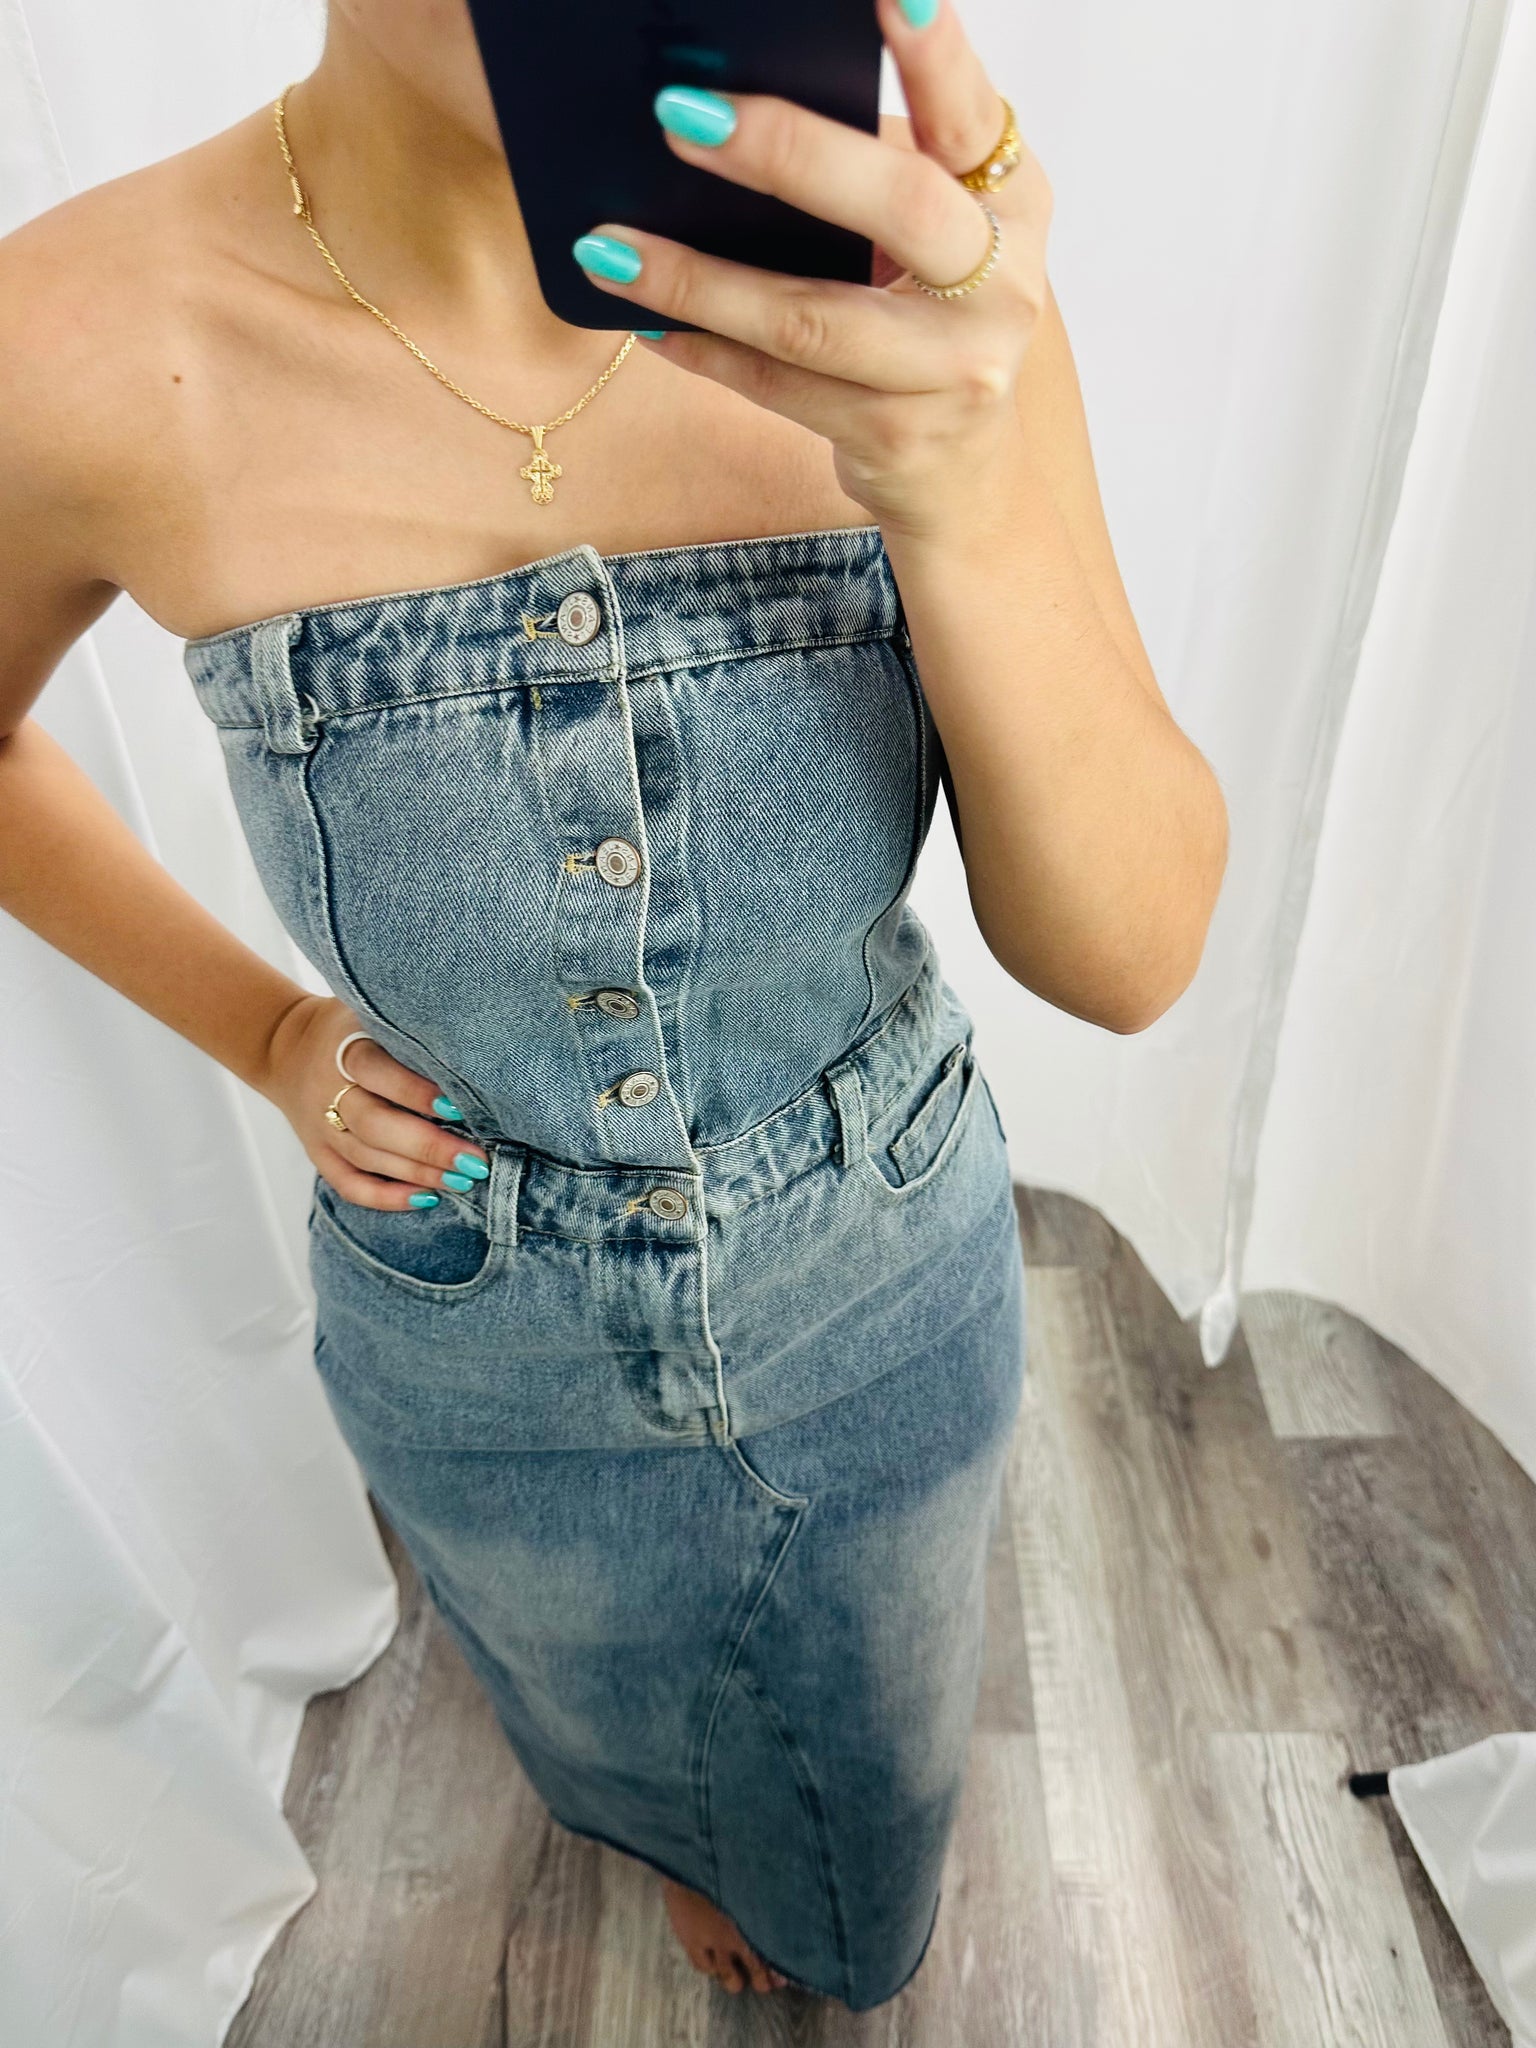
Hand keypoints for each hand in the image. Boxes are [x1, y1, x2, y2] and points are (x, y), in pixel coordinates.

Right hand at [259, 994, 488, 1210]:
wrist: (288, 1048)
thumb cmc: (353, 1030)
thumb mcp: (373, 1014)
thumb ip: (411, 1033)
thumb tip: (476, 1057)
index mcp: (344, 1049)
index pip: (377, 1071)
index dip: (415, 1092)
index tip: (458, 1107)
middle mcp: (328, 1091)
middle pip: (375, 1125)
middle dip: (429, 1147)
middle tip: (475, 1161)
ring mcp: (321, 1127)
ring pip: (367, 1158)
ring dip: (418, 1174)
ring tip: (463, 1179)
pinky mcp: (319, 1153)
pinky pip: (349, 1184)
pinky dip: (386, 1198)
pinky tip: (426, 1199)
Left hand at [571, 0, 1050, 539]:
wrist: (963, 477)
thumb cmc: (927, 322)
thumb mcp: (933, 235)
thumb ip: (874, 170)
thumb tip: (725, 106)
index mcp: (1011, 199)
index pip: (970, 109)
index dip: (936, 48)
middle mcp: (1002, 283)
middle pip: (898, 206)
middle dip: (785, 154)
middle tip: (680, 117)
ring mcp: (954, 371)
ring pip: (813, 319)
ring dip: (699, 281)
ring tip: (612, 245)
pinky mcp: (898, 441)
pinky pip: (781, 390)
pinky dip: (706, 353)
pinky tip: (646, 323)